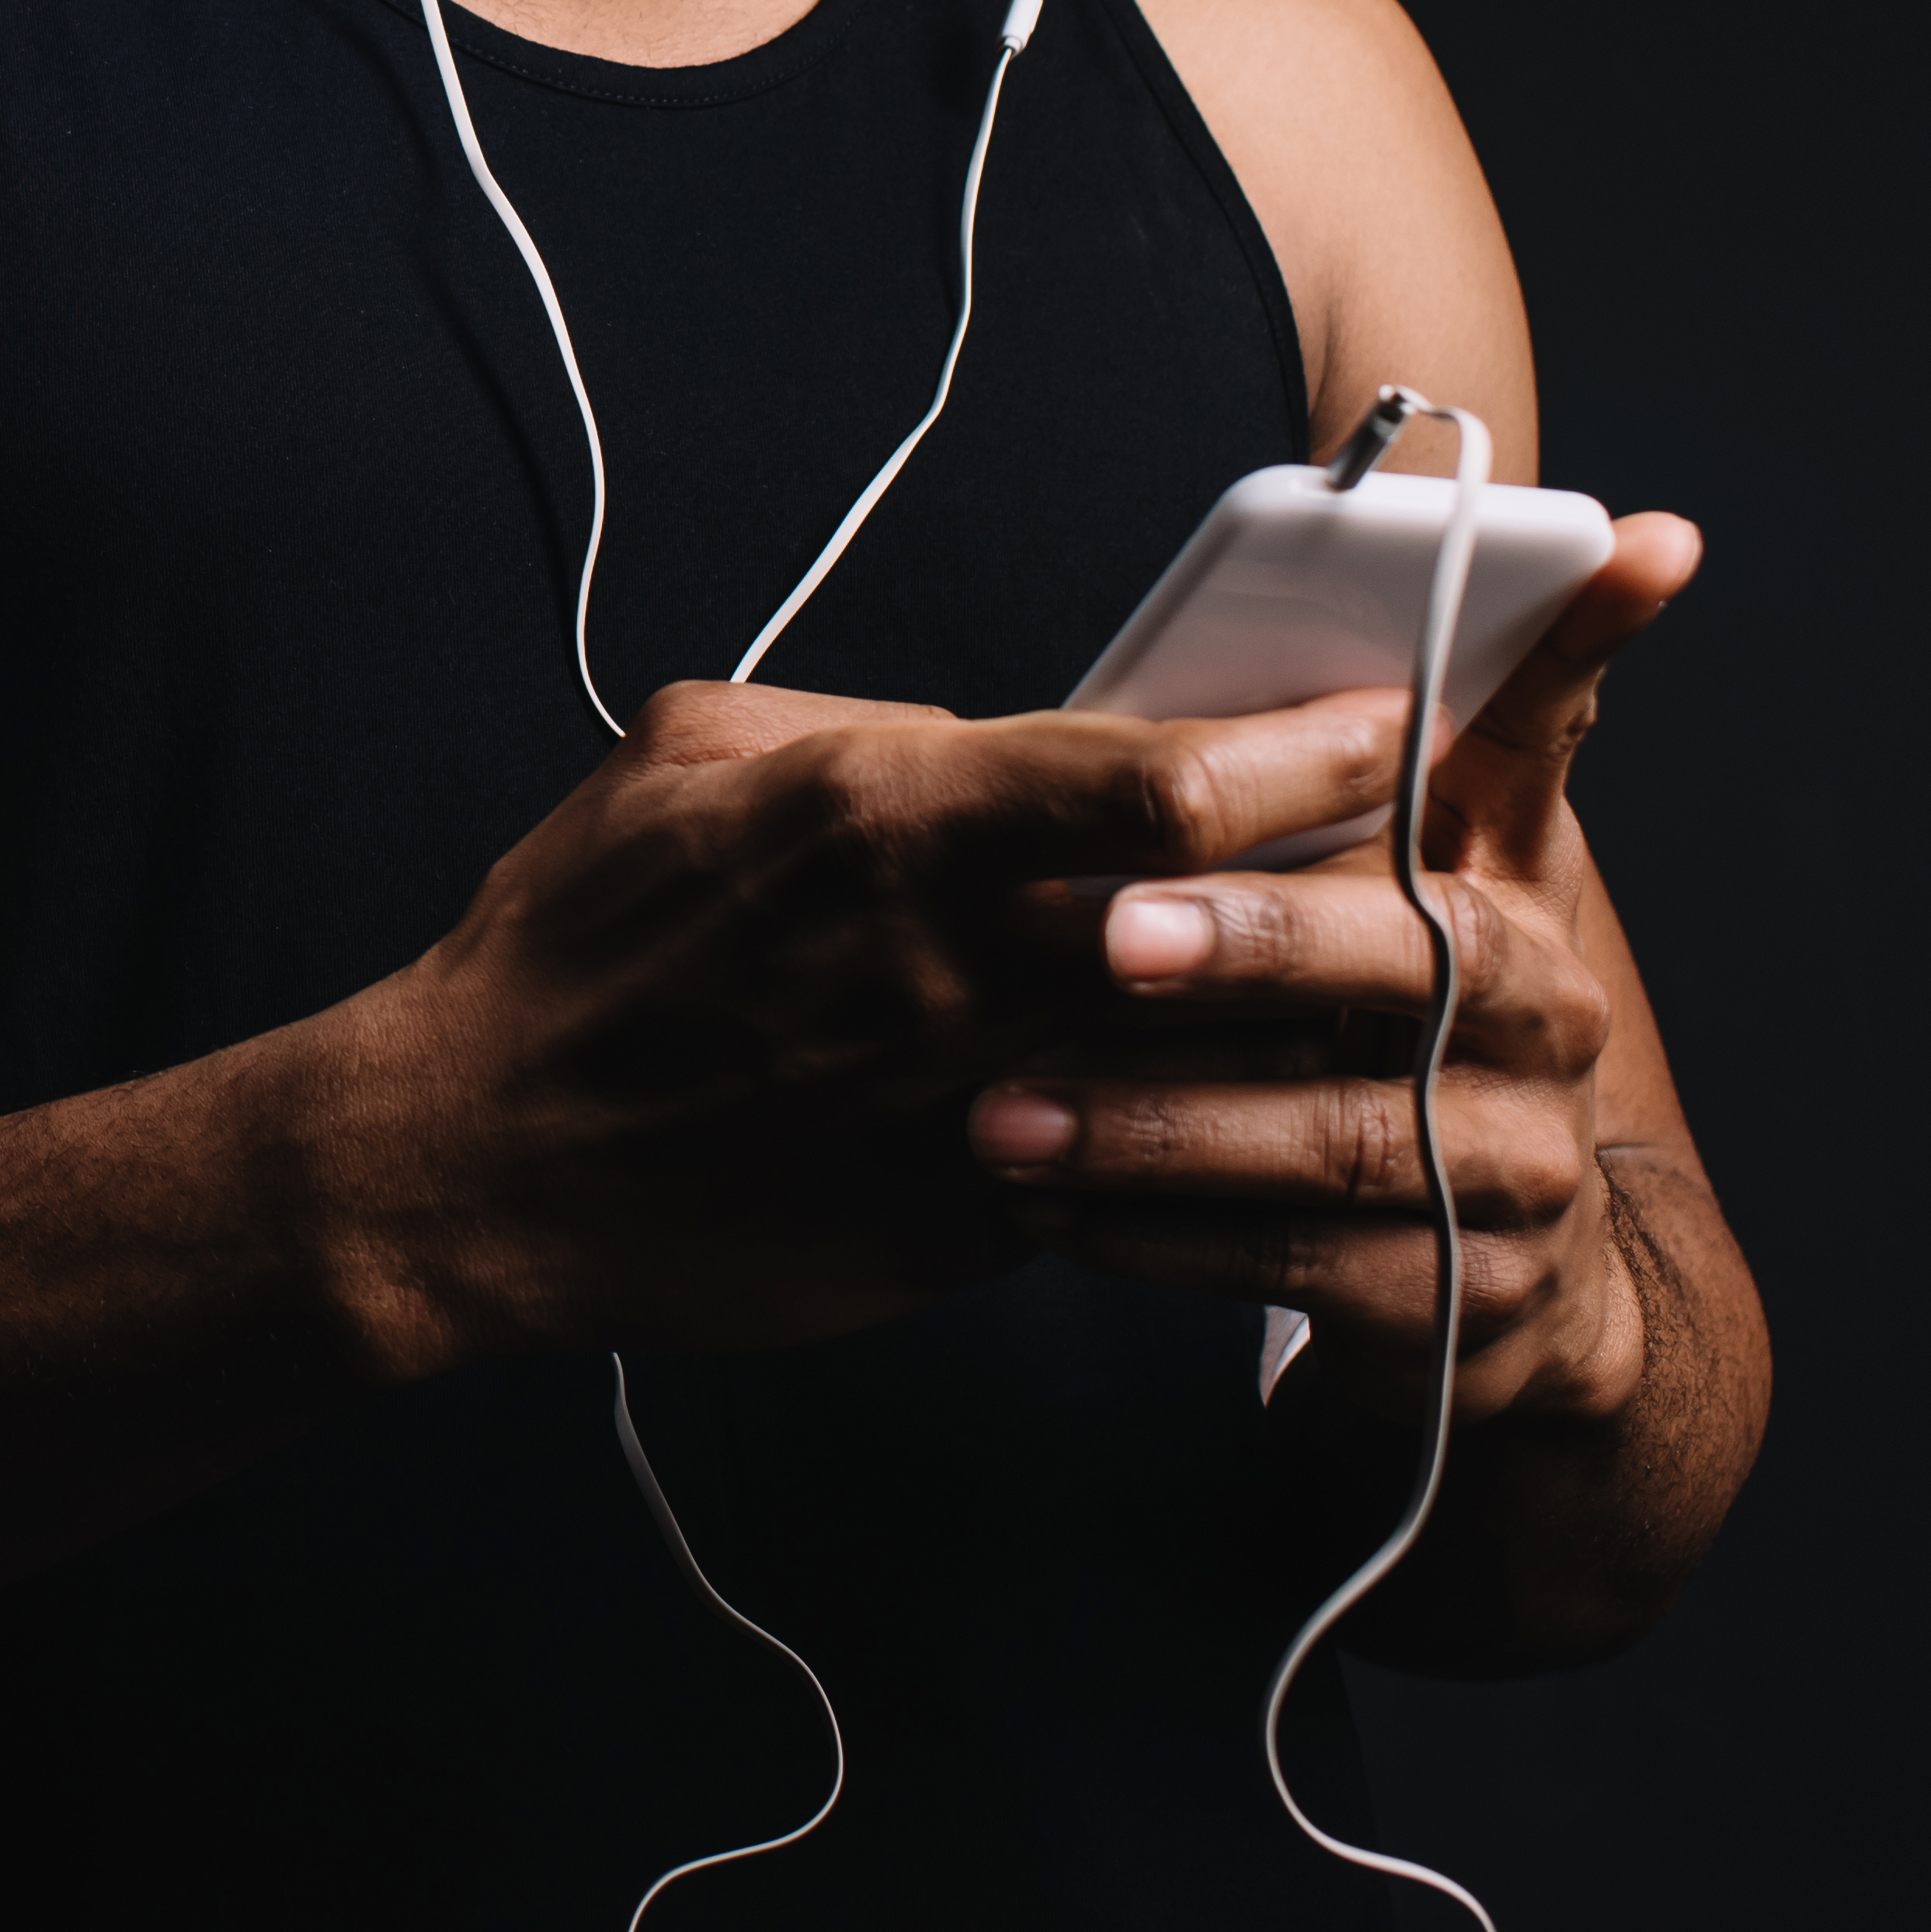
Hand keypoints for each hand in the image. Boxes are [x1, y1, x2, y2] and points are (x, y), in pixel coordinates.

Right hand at [344, 671, 1424, 1367]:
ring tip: (1393, 967)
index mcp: (887, 816)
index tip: (1397, 717)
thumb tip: (993, 735)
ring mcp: (969, 1097)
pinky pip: (1135, 1154)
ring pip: (1212, 1046)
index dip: (1307, 744)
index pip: (1160, 772)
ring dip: (1312, 1005)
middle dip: (1357, 875)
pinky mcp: (969, 1214)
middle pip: (1230, 911)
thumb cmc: (576, 941)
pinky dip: (1206, 1123)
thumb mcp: (692, 754)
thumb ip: (866, 731)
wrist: (485, 1158)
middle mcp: (952, 958)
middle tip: (1445, 842)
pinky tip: (1253, 1096)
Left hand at [957, 516, 1705, 1421]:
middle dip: (1256, 942)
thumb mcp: (1378, 893)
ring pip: (1340, 1134)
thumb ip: (1345, 769)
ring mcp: (1524, 1162)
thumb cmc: (1380, 1042)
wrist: (1494, 1298)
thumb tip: (1301, 626)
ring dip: (1156, 1124)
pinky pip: (1302, 1265)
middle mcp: (1546, 1012)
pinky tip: (1051, 1211)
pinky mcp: (1469, 1296)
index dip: (1587, 638)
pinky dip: (1163, 1237)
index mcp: (1509, 882)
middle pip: (1416, 956)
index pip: (1546, 733)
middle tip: (1107, 935)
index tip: (1633, 538)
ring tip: (1001, 1117)